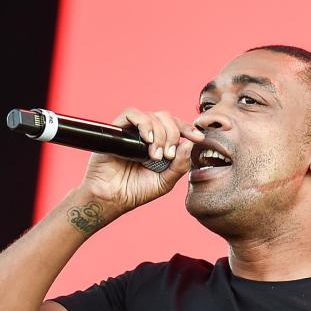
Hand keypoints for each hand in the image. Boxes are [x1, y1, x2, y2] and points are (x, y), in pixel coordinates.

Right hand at [79, 108, 204, 214]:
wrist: (111, 197)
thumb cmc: (136, 191)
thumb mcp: (165, 182)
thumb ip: (179, 166)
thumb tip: (189, 145)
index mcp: (161, 144)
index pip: (177, 128)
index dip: (189, 129)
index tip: (198, 138)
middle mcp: (148, 135)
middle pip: (167, 118)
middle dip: (172, 135)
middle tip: (167, 155)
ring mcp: (133, 131)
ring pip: (152, 116)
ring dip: (159, 133)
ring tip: (155, 155)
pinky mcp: (118, 129)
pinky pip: (132, 114)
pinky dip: (143, 123)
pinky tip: (147, 138)